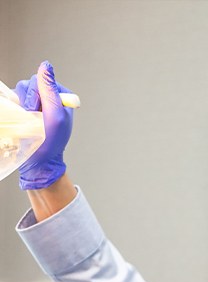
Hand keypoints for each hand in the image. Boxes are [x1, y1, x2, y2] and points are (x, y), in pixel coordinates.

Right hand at [15, 61, 72, 189]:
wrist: (40, 160)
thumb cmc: (51, 141)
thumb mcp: (54, 115)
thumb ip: (49, 89)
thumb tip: (45, 65)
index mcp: (61, 96)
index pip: (42, 80)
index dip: (37, 95)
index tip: (41, 111)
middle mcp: (50, 96)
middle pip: (30, 83)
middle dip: (28, 100)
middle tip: (34, 118)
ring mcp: (38, 102)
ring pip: (21, 90)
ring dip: (22, 104)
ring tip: (29, 121)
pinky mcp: (27, 108)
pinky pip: (15, 98)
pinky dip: (16, 107)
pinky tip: (23, 119)